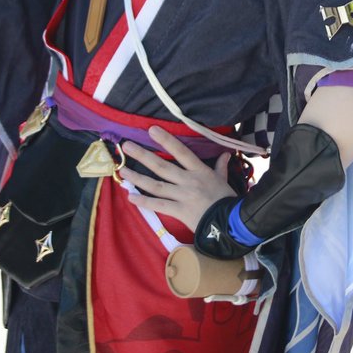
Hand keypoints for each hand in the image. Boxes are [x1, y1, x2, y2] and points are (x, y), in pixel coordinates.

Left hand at [119, 126, 234, 232]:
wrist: (230, 222)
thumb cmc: (226, 199)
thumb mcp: (223, 180)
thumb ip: (220, 166)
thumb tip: (224, 154)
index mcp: (199, 171)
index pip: (181, 152)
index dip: (166, 140)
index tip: (152, 130)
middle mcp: (188, 181)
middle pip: (162, 166)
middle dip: (143, 155)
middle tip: (127, 146)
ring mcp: (182, 196)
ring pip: (155, 185)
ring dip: (137, 178)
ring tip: (123, 170)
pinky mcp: (179, 211)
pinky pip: (158, 205)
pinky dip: (144, 202)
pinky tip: (130, 197)